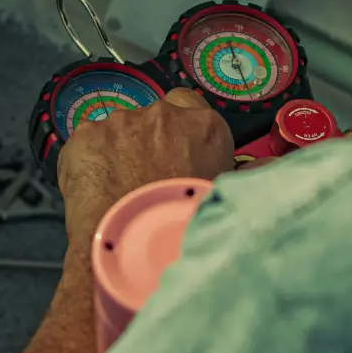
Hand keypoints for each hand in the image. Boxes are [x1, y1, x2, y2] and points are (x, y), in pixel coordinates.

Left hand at [57, 88, 234, 254]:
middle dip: (151, 140)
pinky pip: (88, 142)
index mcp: (204, 125)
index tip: (177, 151)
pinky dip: (90, 160)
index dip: (182, 129)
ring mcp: (120, 121)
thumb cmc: (184, 225)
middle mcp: (163, 114)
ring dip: (120, 149)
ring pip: (120, 129)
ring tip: (118, 187)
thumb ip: (246, 175)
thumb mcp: (226, 197)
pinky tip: (94, 188)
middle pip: (155, 118)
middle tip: (147, 176)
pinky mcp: (85, 135)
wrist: (132, 246)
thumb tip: (265, 168)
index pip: (191, 105)